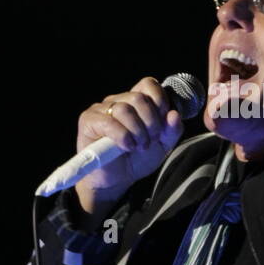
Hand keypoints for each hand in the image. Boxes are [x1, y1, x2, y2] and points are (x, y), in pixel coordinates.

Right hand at [73, 76, 184, 212]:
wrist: (115, 180)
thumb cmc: (136, 160)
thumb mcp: (162, 146)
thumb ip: (172, 131)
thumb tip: (175, 115)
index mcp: (136, 102)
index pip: (148, 84)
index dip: (160, 100)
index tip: (163, 122)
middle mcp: (118, 101)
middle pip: (139, 97)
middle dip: (151, 121)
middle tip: (151, 140)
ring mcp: (101, 109)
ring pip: (124, 109)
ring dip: (137, 131)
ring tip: (138, 146)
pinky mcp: (88, 120)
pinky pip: (108, 122)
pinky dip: (123, 136)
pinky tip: (126, 146)